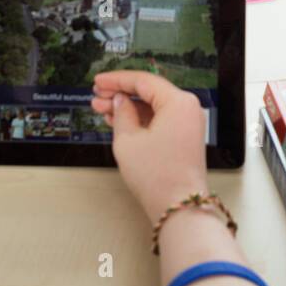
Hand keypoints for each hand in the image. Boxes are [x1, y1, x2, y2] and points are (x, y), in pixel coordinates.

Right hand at [90, 70, 208, 220]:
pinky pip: (159, 119)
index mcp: (178, 102)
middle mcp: (187, 108)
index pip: (143, 81)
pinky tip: (118, 120)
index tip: (99, 81)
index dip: (117, 80)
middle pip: (149, 92)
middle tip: (97, 95)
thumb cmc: (158, 177)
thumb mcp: (128, 140)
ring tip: (102, 109)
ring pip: (152, 106)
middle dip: (120, 93)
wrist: (178, 206)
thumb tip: (119, 100)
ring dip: (127, 107)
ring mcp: (187, 123)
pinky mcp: (184, 136)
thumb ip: (122, 113)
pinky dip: (139, 119)